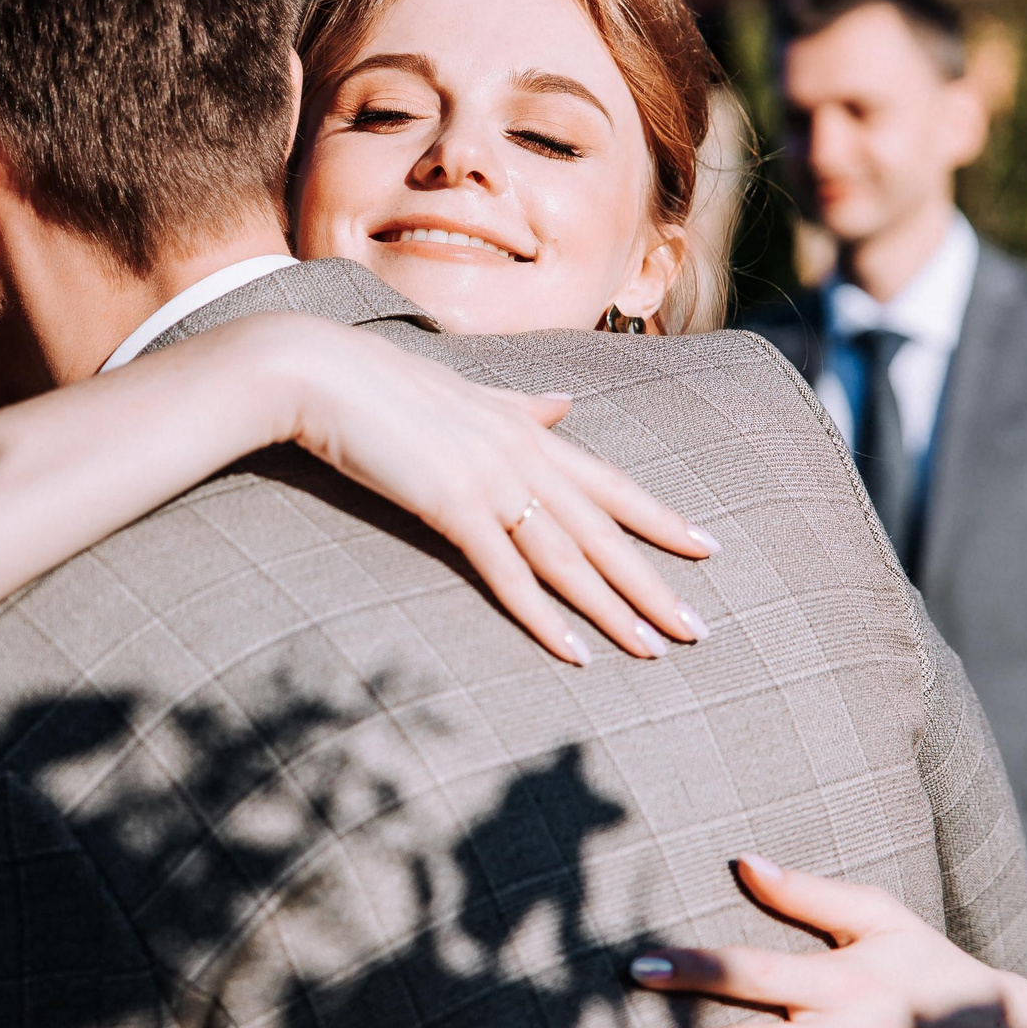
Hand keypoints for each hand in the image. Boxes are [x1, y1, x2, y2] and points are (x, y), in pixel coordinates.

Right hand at [247, 314, 714, 659]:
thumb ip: (517, 405)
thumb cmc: (377, 383)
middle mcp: (521, 452)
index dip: (660, 517)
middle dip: (654, 583)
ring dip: (615, 610)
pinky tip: (576, 654)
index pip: (609, 481)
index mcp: (524, 427)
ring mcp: (490, 479)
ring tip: (655, 649)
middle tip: (698, 629)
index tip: (707, 546)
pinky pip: (509, 574)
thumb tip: (565, 404)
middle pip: (603, 531)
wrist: (319, 373)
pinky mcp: (452, 507)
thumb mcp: (460, 392)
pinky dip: (544, 618)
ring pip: (569, 558)